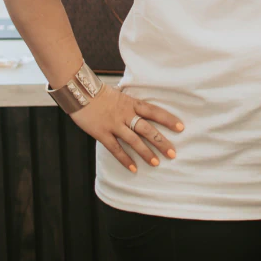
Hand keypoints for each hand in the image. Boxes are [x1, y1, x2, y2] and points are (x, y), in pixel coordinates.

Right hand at [70, 85, 184, 172]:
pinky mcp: (102, 133)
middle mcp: (126, 114)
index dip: (168, 119)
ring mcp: (114, 124)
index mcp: (132, 103)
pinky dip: (125, 159)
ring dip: (146, 153)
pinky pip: (115, 148)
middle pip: (147, 129)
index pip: (154, 111)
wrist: (80, 92)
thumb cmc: (101, 94)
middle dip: (161, 142)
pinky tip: (133, 168)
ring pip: (134, 141)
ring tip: (156, 163)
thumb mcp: (121, 95)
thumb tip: (144, 111)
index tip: (181, 127)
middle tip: (173, 153)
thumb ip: (132, 105)